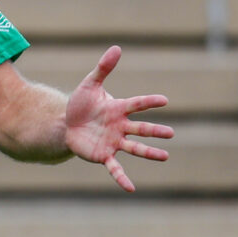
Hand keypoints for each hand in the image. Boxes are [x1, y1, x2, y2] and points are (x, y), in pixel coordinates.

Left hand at [64, 45, 173, 191]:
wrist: (66, 124)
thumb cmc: (81, 104)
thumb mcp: (90, 85)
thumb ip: (103, 68)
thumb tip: (117, 48)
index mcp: (118, 109)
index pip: (137, 104)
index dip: (149, 102)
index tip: (165, 100)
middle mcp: (120, 126)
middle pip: (140, 129)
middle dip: (154, 131)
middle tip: (171, 133)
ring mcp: (113, 142)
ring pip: (135, 148)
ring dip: (149, 152)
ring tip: (166, 156)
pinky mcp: (103, 155)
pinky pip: (115, 168)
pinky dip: (122, 178)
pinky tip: (131, 188)